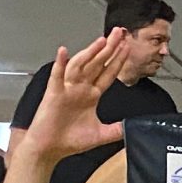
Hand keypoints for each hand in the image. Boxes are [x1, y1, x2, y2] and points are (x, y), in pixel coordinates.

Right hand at [15, 31, 131, 162]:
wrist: (49, 149)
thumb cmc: (69, 140)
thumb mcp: (101, 135)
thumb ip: (117, 130)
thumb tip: (132, 127)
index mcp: (91, 95)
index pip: (108, 73)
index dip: (118, 60)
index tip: (127, 46)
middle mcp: (80, 88)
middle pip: (97, 64)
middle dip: (109, 48)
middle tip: (119, 33)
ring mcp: (67, 89)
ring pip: (80, 66)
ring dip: (90, 53)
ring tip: (102, 40)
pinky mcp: (54, 94)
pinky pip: (57, 77)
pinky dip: (60, 64)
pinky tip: (64, 52)